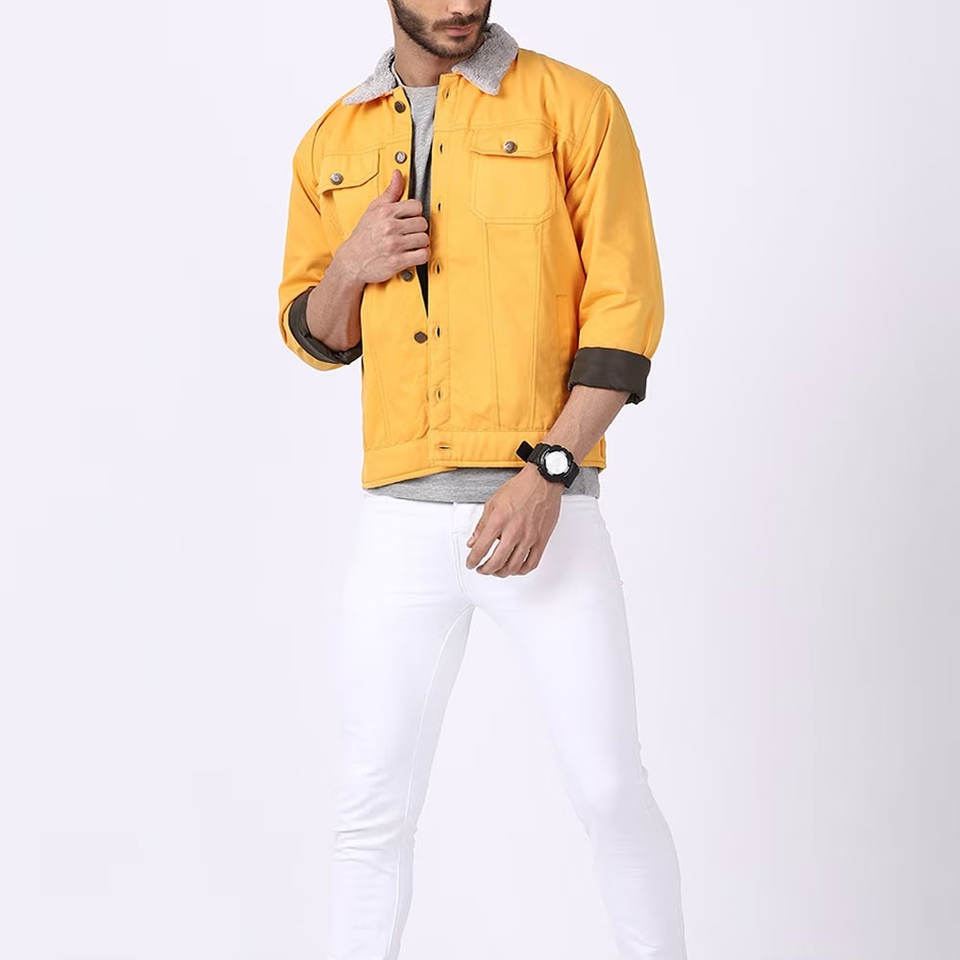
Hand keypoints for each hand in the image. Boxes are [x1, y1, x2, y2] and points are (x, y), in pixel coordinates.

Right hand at [335, 169, 429, 284]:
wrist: (351, 261)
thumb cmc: (363, 236)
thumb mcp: (373, 209)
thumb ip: (390, 192)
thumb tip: (398, 174)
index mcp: (385, 212)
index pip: (416, 206)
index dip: (415, 212)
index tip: (410, 218)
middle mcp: (390, 227)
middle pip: (422, 223)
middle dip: (418, 228)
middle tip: (411, 232)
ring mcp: (394, 245)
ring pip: (424, 239)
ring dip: (421, 243)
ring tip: (412, 243)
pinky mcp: (397, 261)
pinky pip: (422, 255)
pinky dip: (422, 255)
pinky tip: (414, 253)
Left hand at [465, 465, 562, 576]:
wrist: (543, 482)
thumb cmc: (520, 489)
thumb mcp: (492, 503)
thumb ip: (481, 525)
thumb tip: (473, 542)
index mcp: (498, 520)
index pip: (481, 548)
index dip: (472, 560)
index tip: (471, 563)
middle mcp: (514, 531)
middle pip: (496, 562)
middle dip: (485, 570)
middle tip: (482, 570)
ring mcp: (529, 537)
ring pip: (513, 566)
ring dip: (501, 573)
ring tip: (497, 571)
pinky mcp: (541, 540)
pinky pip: (531, 563)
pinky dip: (521, 570)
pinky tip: (515, 569)